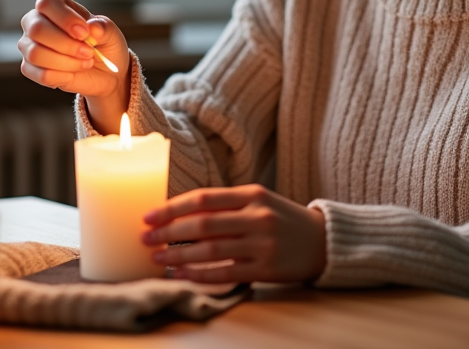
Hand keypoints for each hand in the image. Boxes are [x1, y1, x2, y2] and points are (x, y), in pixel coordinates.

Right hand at [18, 0, 128, 131]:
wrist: (105, 73)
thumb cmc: (103, 45)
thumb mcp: (110, 33)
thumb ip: (103, 27)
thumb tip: (92, 28)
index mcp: (54, 5)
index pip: (47, 2)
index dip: (65, 18)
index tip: (85, 33)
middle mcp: (36, 22)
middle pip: (37, 29)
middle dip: (67, 44)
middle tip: (89, 52)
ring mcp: (29, 45)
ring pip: (36, 53)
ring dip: (66, 62)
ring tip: (85, 62)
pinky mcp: (30, 68)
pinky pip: (40, 74)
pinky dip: (61, 76)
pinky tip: (72, 73)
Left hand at [142, 184, 326, 283]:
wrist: (323, 240)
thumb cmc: (283, 219)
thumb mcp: (260, 201)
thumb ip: (227, 204)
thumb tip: (181, 212)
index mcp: (253, 194)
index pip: (204, 198)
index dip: (173, 208)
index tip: (149, 216)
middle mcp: (257, 217)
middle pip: (203, 224)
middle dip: (169, 232)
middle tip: (145, 238)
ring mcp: (262, 244)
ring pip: (210, 250)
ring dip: (178, 255)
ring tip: (157, 258)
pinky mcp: (266, 269)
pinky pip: (225, 272)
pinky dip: (199, 274)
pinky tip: (182, 274)